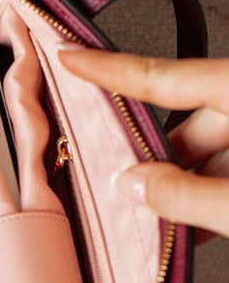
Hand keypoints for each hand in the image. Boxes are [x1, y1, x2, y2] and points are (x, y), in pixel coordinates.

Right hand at [59, 49, 228, 240]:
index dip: (109, 70)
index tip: (70, 57)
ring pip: (211, 150)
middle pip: (187, 123)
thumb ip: (183, 194)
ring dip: (183, 185)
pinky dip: (210, 192)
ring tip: (161, 221)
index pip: (163, 76)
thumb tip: (132, 185)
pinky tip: (194, 225)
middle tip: (120, 189)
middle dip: (151, 159)